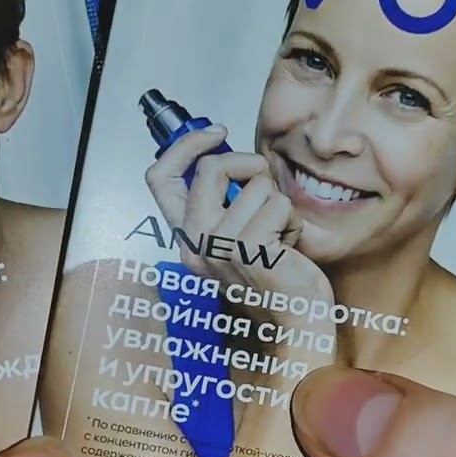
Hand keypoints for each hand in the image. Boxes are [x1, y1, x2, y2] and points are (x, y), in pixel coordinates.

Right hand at [144, 127, 332, 334]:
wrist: (296, 322)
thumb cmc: (275, 279)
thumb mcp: (237, 235)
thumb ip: (224, 201)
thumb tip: (226, 154)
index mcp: (187, 238)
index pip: (159, 179)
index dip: (185, 146)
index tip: (215, 134)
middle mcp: (195, 244)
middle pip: (210, 169)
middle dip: (247, 163)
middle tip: (263, 181)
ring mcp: (219, 247)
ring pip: (256, 186)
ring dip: (278, 203)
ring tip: (279, 233)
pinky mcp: (248, 250)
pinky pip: (278, 204)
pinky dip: (292, 219)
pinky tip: (289, 245)